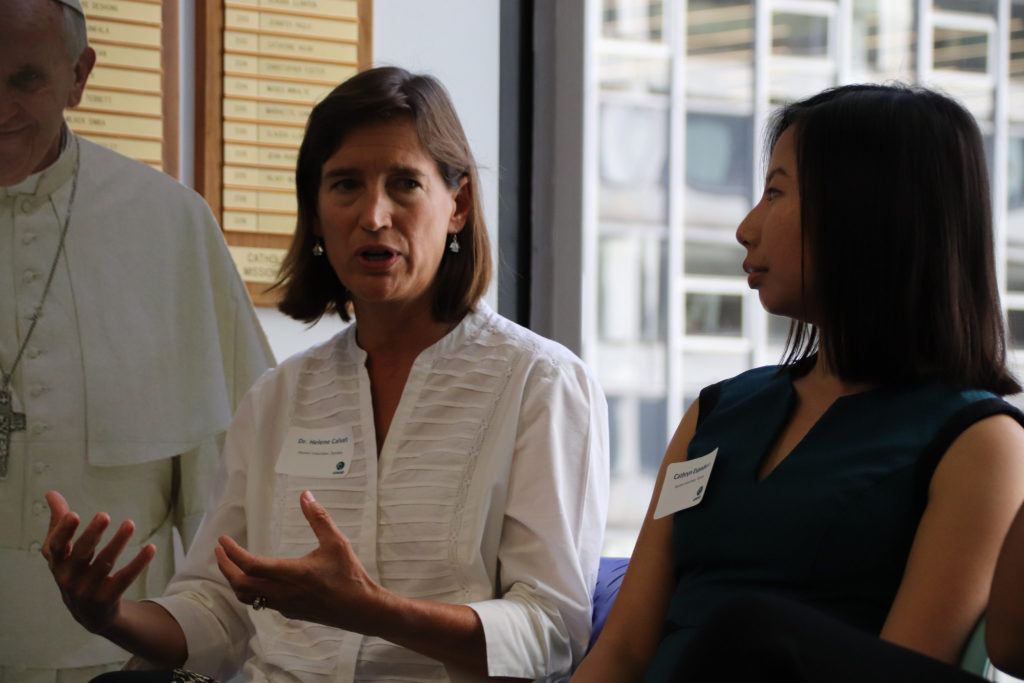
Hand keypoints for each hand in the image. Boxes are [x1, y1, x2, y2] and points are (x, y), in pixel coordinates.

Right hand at [41, 490, 155, 633]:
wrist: (90, 614)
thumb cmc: (75, 572)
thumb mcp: (63, 552)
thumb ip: (59, 523)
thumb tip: (51, 493)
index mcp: (58, 564)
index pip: (56, 547)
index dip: (63, 532)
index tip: (72, 514)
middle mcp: (69, 578)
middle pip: (81, 554)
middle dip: (92, 535)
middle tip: (104, 515)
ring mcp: (87, 591)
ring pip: (105, 564)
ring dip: (118, 543)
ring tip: (130, 524)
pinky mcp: (108, 599)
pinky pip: (124, 579)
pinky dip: (138, 563)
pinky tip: (150, 548)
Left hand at [215, 490, 387, 631]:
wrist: (361, 609)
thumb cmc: (350, 575)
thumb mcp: (337, 542)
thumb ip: (319, 518)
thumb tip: (305, 495)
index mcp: (292, 573)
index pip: (250, 565)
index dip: (232, 553)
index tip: (223, 540)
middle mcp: (283, 592)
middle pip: (241, 583)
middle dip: (225, 567)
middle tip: (220, 550)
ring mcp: (284, 605)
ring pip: (247, 597)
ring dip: (234, 580)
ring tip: (230, 565)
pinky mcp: (290, 612)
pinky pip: (260, 603)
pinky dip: (250, 590)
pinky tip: (255, 580)